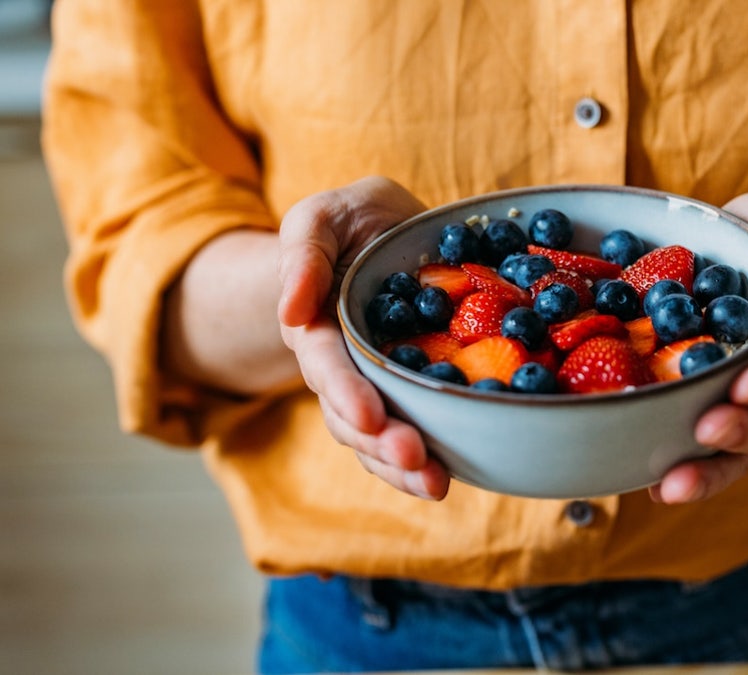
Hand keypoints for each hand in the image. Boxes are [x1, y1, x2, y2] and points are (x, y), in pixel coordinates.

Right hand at [278, 176, 450, 499]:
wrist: (388, 229)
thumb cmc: (349, 220)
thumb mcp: (320, 216)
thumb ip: (303, 253)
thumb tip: (291, 311)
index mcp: (316, 327)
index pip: (326, 367)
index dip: (345, 393)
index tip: (369, 415)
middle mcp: (343, 367)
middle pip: (352, 417)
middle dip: (381, 442)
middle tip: (416, 459)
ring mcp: (379, 385)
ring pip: (380, 438)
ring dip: (404, 466)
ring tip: (436, 484)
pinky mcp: (415, 390)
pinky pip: (418, 429)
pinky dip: (434, 455)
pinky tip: (456, 473)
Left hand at [650, 192, 747, 503]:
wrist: (728, 253)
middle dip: (743, 432)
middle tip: (709, 430)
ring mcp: (737, 408)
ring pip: (734, 453)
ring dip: (708, 473)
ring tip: (673, 486)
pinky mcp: (697, 413)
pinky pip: (691, 452)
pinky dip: (672, 471)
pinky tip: (648, 488)